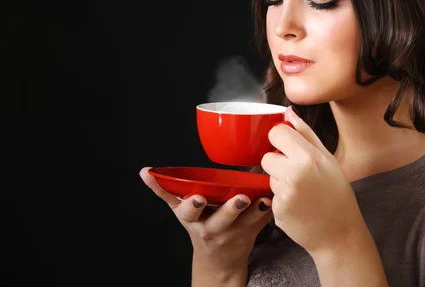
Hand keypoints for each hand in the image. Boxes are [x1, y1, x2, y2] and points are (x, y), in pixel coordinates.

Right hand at [139, 167, 273, 277]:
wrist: (219, 259)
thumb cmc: (201, 225)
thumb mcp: (182, 212)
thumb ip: (166, 191)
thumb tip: (144, 171)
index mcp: (193, 219)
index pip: (189, 212)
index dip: (193, 205)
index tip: (199, 198)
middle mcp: (212, 227)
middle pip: (221, 219)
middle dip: (229, 209)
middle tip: (240, 198)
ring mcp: (233, 233)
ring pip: (246, 222)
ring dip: (255, 210)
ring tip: (264, 199)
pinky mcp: (250, 234)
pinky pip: (260, 223)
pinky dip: (267, 213)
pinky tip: (273, 203)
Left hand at [261, 107, 365, 255]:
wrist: (339, 233)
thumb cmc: (337, 194)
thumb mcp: (328, 159)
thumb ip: (306, 134)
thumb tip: (288, 111)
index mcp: (308, 157)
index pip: (277, 133)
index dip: (282, 139)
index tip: (290, 147)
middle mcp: (294, 173)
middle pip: (267, 156)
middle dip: (278, 162)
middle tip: (298, 173)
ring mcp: (284, 193)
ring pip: (268, 176)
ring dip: (280, 181)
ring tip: (301, 191)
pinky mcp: (277, 210)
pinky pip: (271, 195)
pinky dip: (281, 198)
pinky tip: (298, 204)